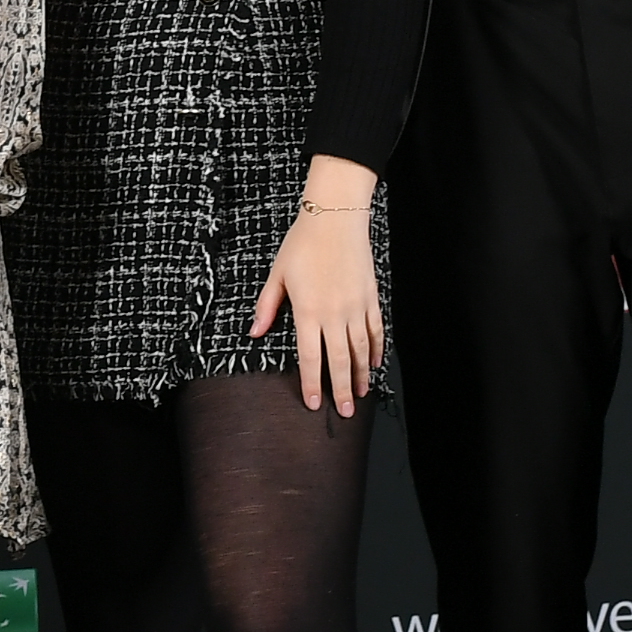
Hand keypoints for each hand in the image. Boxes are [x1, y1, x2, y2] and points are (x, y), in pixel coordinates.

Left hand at [251, 156, 384, 415]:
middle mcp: (334, 314)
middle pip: (340, 360)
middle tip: (345, 412)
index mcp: (308, 311)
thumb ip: (267, 307)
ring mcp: (355, 306)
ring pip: (361, 349)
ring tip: (362, 394)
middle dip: (342, 389)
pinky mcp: (370, 297)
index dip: (312, 383)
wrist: (335, 218)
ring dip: (362, 374)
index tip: (314, 403)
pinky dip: (377, 349)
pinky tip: (376, 363)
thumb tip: (254, 333)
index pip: (310, 357)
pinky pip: (376, 329)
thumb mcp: (278, 275)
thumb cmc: (302, 244)